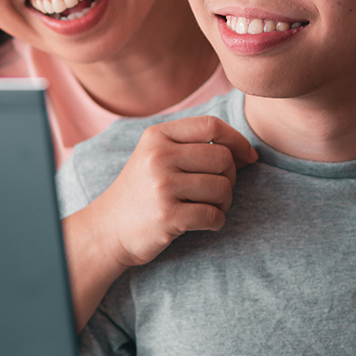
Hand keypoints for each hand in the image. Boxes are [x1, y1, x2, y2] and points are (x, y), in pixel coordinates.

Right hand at [97, 114, 256, 267]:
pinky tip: (203, 222)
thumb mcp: (157, 155)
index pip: (211, 126)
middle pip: (222, 158)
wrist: (107, 229)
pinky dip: (216, 221)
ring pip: (222, 188)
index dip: (237, 140)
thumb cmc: (143, 191)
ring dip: (224, 203)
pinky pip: (214, 215)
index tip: (248, 157)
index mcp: (157, 136)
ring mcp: (162, 186)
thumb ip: (193, 145)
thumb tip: (247, 151)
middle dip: (230, 177)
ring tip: (208, 207)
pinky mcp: (167, 216)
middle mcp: (159, 156)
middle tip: (217, 191)